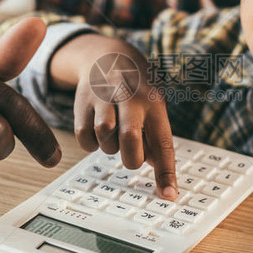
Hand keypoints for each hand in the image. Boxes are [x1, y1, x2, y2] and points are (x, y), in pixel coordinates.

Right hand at [53, 34, 177, 199]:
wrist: (108, 56)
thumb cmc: (137, 91)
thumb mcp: (154, 108)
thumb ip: (157, 140)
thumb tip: (161, 175)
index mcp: (154, 103)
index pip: (163, 142)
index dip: (166, 172)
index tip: (169, 196)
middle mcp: (130, 98)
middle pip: (129, 139)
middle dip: (131, 158)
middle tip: (131, 156)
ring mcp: (104, 98)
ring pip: (104, 137)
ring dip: (109, 147)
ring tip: (113, 135)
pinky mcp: (82, 102)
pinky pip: (84, 137)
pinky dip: (91, 143)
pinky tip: (97, 131)